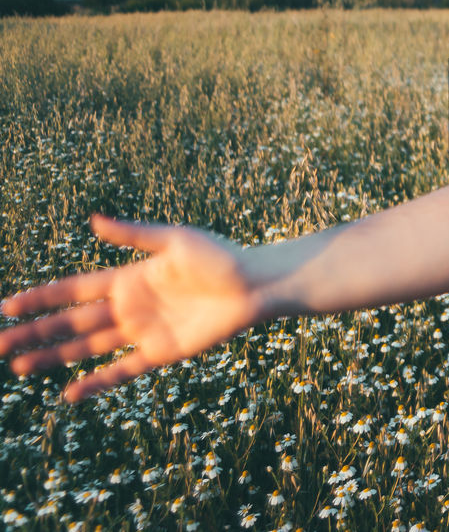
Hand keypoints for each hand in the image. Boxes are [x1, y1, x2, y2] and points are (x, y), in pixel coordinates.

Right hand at [0, 214, 258, 403]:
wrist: (256, 285)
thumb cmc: (221, 257)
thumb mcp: (174, 240)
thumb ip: (133, 236)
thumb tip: (93, 221)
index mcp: (128, 278)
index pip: (73, 290)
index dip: (40, 298)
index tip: (6, 306)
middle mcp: (130, 306)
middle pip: (71, 322)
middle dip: (35, 332)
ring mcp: (143, 331)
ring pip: (88, 348)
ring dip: (55, 357)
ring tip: (19, 367)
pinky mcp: (162, 352)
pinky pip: (122, 371)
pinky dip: (96, 382)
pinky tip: (69, 393)